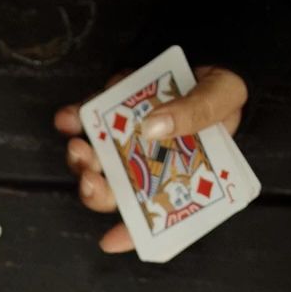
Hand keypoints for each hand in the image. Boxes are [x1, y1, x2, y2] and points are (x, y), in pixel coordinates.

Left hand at [54, 65, 247, 252]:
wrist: (212, 50)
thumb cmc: (222, 88)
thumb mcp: (221, 100)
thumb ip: (194, 114)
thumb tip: (154, 127)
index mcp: (179, 174)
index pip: (154, 212)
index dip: (131, 231)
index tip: (109, 241)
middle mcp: (148, 162)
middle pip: (116, 189)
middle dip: (97, 190)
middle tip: (92, 178)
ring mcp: (126, 137)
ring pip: (95, 160)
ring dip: (81, 159)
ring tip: (78, 145)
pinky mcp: (112, 107)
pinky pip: (88, 118)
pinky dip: (74, 118)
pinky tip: (68, 118)